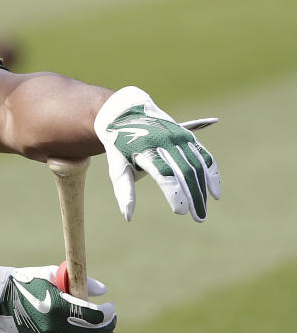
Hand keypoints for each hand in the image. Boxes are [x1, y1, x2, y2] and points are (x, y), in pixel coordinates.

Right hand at [0, 265, 114, 332]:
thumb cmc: (25, 282)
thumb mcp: (50, 274)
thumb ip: (78, 281)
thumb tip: (103, 291)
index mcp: (57, 305)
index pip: (94, 316)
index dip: (108, 314)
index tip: (110, 308)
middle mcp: (54, 327)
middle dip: (107, 328)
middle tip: (111, 321)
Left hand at [94, 86, 220, 221]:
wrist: (127, 114)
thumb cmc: (120, 146)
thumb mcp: (117, 166)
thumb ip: (124, 191)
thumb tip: (128, 217)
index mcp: (144, 149)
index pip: (164, 173)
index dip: (175, 193)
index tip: (180, 211)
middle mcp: (164, 141)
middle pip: (185, 171)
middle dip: (194, 196)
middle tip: (198, 218)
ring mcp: (178, 137)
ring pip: (197, 165)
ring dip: (203, 189)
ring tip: (202, 211)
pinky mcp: (187, 136)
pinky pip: (204, 156)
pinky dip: (212, 174)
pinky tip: (215, 193)